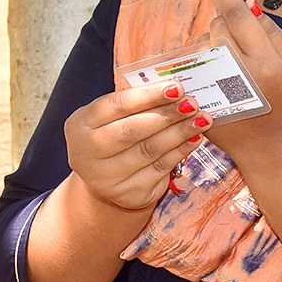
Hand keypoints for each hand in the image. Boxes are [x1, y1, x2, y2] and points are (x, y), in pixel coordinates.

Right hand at [65, 82, 212, 212]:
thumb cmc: (116, 134)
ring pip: (149, 150)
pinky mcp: (127, 194)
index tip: (176, 88)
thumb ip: (138, 103)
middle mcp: (85, 153)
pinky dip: (181, 151)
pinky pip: (160, 168)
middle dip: (166, 115)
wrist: (109, 178)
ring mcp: (105, 177)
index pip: (116, 106)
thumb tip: (176, 89)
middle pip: (131, 131)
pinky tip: (196, 138)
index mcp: (80, 124)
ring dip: (179, 132)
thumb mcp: (116, 117)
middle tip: (192, 104)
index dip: (148, 96)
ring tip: (201, 119)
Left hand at [199, 0, 281, 168]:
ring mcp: (215, 88)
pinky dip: (203, 63)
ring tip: (232, 67)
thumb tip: (247, 2)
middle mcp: (238, 74)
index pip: (238, 17)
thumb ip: (270, 31)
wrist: (270, 144)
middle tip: (241, 45)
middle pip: (217, 28)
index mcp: (265, 62)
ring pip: (203, 44)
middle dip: (224, 25)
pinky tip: (218, 78)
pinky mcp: (200, 100)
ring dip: (214, 45)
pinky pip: (193, 65)